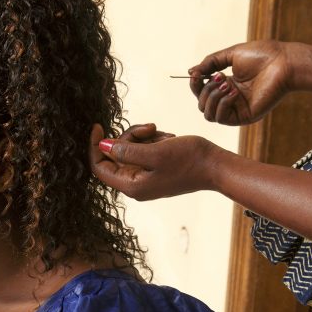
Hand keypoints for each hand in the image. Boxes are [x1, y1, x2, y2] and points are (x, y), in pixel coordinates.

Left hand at [90, 123, 220, 199]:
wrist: (216, 166)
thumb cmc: (189, 160)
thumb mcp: (155, 152)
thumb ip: (126, 150)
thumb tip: (102, 146)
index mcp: (132, 186)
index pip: (100, 167)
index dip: (95, 146)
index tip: (98, 126)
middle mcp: (136, 185)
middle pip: (116, 155)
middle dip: (129, 137)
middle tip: (148, 128)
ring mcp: (146, 178)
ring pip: (131, 149)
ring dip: (144, 137)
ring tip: (163, 135)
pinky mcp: (155, 170)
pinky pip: (144, 151)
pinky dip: (153, 141)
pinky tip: (168, 139)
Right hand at [189, 40, 292, 124]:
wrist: (283, 62)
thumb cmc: (263, 56)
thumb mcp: (230, 54)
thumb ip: (210, 62)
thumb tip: (191, 72)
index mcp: (227, 85)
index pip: (202, 92)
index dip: (195, 85)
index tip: (195, 75)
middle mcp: (230, 99)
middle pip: (202, 104)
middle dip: (205, 90)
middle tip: (220, 77)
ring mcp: (236, 109)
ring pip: (208, 114)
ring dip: (212, 97)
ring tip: (227, 84)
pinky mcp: (244, 117)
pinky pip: (220, 118)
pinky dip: (222, 104)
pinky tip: (234, 92)